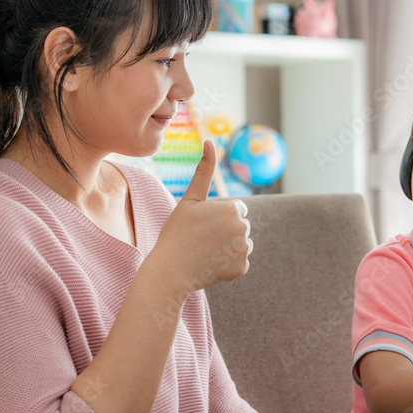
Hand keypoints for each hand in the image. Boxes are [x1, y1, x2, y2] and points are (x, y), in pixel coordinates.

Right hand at [149, 140, 251, 296]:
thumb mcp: (189, 200)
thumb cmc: (176, 232)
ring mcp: (243, 250)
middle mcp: (243, 228)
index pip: (236, 209)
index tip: (202, 224)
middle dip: (225, 231)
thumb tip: (209, 141)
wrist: (169, 271)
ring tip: (205, 252)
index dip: (217, 216)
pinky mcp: (242, 268)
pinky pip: (239, 262)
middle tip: (201, 239)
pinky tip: (210, 265)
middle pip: (239, 226)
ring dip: (228, 247)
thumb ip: (204, 171)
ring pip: (240, 243)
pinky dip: (227, 265)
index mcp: (232, 209)